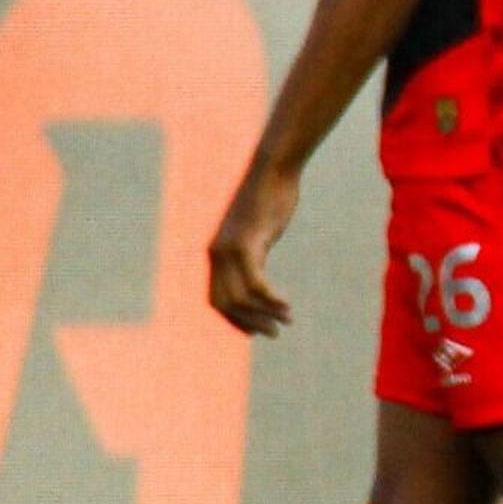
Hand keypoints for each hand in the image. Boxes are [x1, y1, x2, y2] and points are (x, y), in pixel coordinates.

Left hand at [206, 163, 301, 338]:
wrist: (272, 170)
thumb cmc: (269, 197)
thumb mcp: (257, 229)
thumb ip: (252, 248)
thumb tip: (257, 264)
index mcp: (216, 253)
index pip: (216, 299)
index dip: (234, 320)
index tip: (257, 330)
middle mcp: (217, 254)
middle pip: (226, 304)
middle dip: (249, 323)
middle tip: (273, 333)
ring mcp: (230, 249)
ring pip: (241, 297)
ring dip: (264, 314)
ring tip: (286, 320)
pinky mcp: (247, 243)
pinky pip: (256, 283)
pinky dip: (271, 299)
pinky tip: (286, 304)